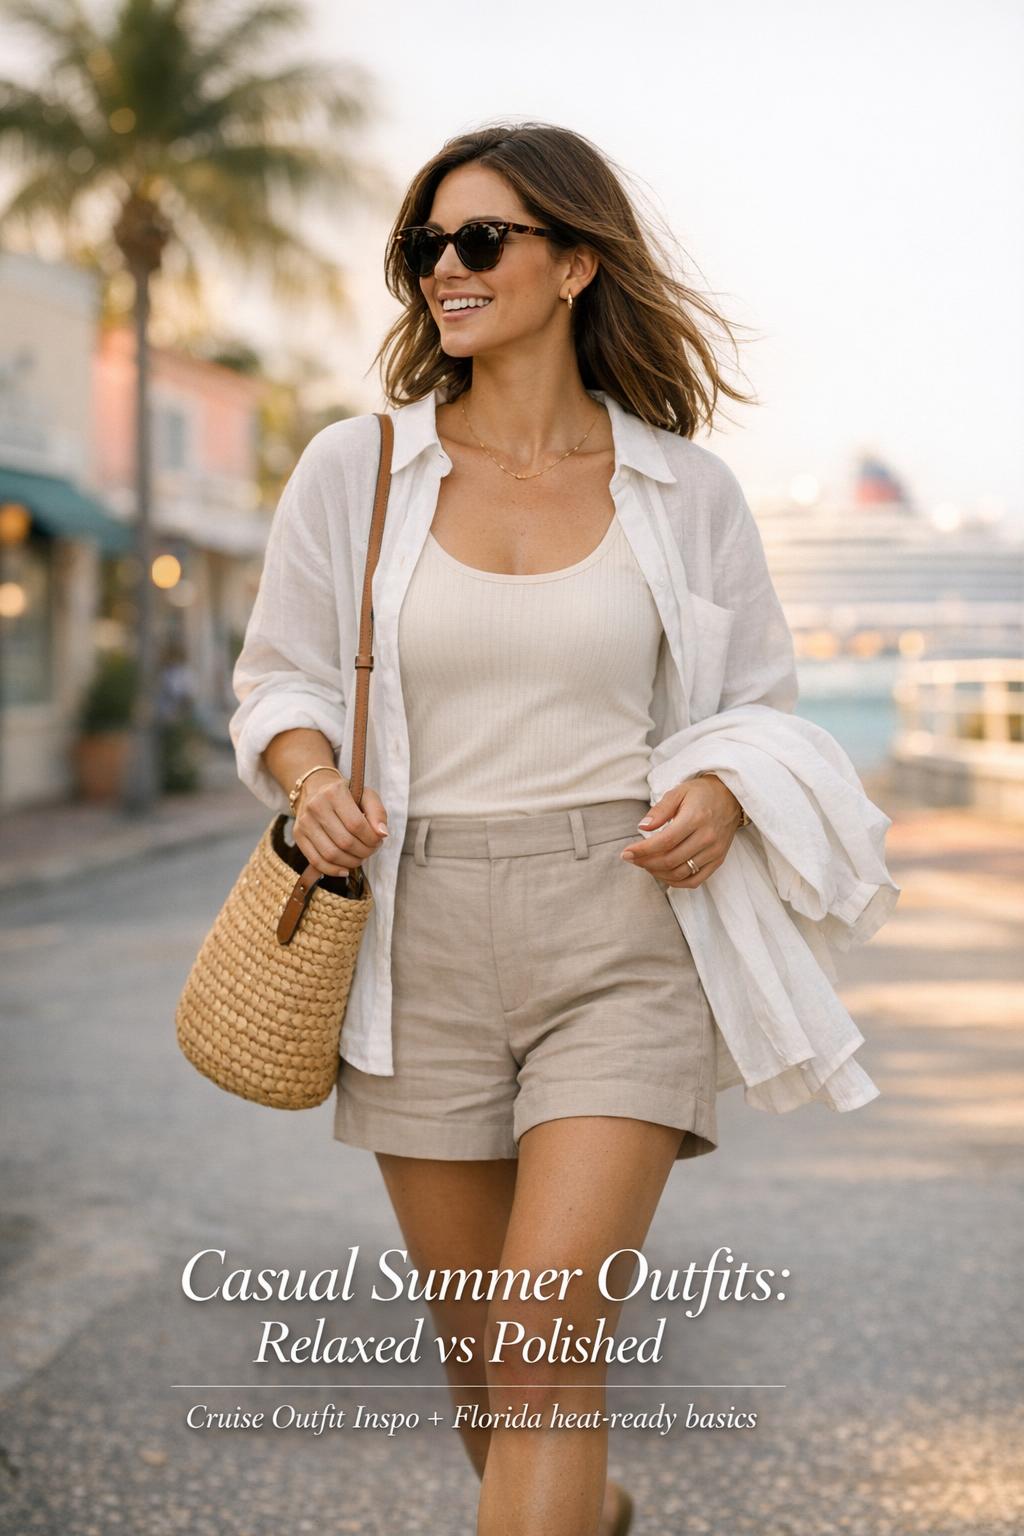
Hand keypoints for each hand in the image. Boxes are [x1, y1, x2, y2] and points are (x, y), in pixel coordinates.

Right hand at [293, 773, 388, 876]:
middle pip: (345, 842)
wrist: (315, 789)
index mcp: (334, 793)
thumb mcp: (366, 795)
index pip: (356, 824)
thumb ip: (378, 813)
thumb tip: (382, 834)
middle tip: (371, 850)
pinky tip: (345, 868)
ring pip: (331, 854)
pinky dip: (333, 870)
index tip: (378, 841)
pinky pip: (316, 861)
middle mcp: (316, 806)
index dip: (371, 839)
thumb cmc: (346, 794)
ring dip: (351, 862)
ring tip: (360, 858)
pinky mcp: (298, 835)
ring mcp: (304, 822)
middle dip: (364, 852)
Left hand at [620, 773, 743, 888]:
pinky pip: (695, 880)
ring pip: (680, 873)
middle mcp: (707, 837)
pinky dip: (676, 882)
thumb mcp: (678, 792)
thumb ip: (659, 810)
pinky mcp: (718, 860)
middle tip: (632, 858)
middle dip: (646, 863)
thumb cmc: (701, 793)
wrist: (730, 796)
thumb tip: (642, 827)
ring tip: (645, 864)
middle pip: (670, 860)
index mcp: (695, 818)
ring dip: (658, 873)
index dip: (642, 850)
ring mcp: (714, 851)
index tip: (626, 853)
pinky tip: (663, 873)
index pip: (664, 842)